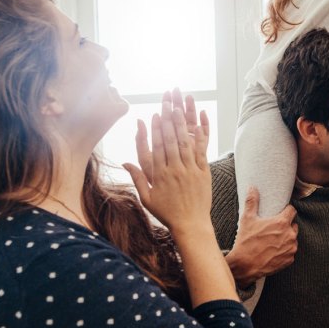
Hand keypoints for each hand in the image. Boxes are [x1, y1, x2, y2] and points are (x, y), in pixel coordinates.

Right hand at [124, 90, 211, 238]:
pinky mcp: (203, 172)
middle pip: (170, 140)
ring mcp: (190, 170)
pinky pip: (201, 151)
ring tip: (179, 108)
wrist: (190, 225)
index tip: (155, 115)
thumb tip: (125, 163)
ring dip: (182, 124)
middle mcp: (175, 170)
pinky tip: (198, 124)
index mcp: (160, 175)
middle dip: (168, 120)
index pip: (157, 147)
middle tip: (167, 103)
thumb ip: (137, 178)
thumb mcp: (147, 198)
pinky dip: (200, 137)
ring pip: (185, 143)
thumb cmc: (167, 213)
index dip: (156, 129)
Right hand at [225, 188, 297, 287]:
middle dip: (286, 225)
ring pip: (293, 239)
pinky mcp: (290, 260)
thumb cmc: (246, 241)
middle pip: (293, 225)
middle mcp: (290, 235)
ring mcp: (291, 248)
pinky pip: (290, 252)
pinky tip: (274, 251)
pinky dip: (285, 251)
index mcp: (282, 222)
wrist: (245, 265)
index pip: (292, 210)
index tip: (281, 212)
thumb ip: (252, 201)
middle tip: (274, 228)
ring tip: (273, 240)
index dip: (286, 211)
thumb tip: (252, 188)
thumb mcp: (247, 219)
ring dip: (286, 238)